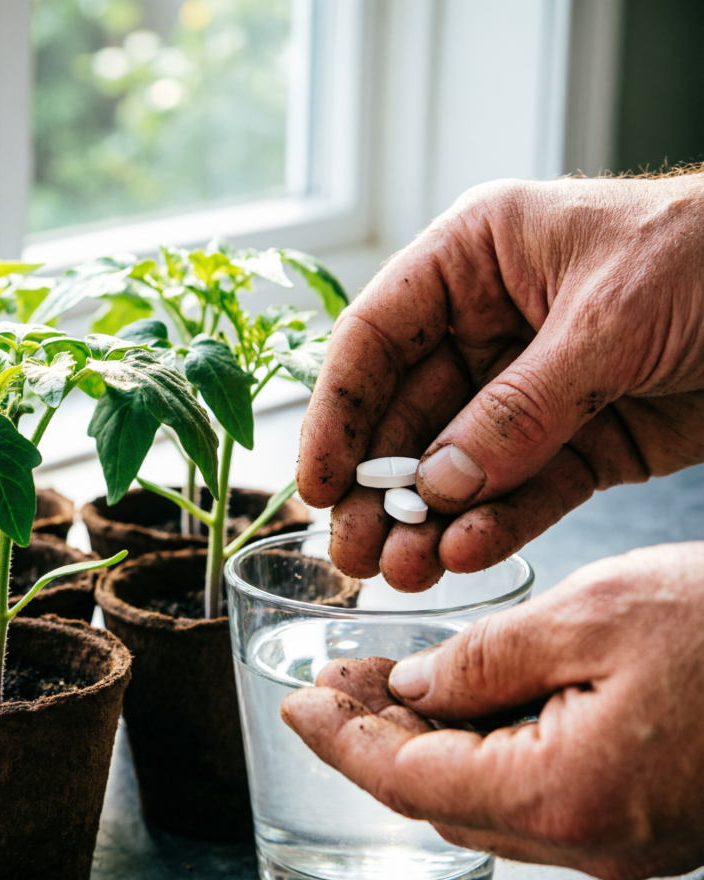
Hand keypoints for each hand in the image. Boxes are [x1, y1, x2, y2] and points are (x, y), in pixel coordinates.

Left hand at [280, 543, 703, 879]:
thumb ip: (485, 658)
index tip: (295, 700)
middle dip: (370, 739)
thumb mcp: (596, 614)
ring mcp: (620, 836)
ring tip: (375, 683)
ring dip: (419, 744)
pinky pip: (531, 792)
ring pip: (481, 797)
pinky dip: (478, 749)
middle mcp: (588, 836)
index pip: (408, 778)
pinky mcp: (642, 817)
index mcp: (565, 793)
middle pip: (437, 796)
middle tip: (327, 682)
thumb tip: (413, 688)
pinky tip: (459, 701)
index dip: (340, 738)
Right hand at [297, 174, 703, 589]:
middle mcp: (489, 322)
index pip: (375, 337)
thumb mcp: (611, 319)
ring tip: (403, 573)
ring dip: (428, 520)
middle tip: (353, 554)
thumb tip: (438, 485)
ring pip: (457, 463)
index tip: (316, 483)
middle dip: (380, 488)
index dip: (336, 412)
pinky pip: (524, 489)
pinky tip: (466, 555)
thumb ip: (520, 407)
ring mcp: (532, 387)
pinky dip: (495, 524)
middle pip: (407, 413)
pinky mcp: (583, 441)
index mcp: (475, 258)